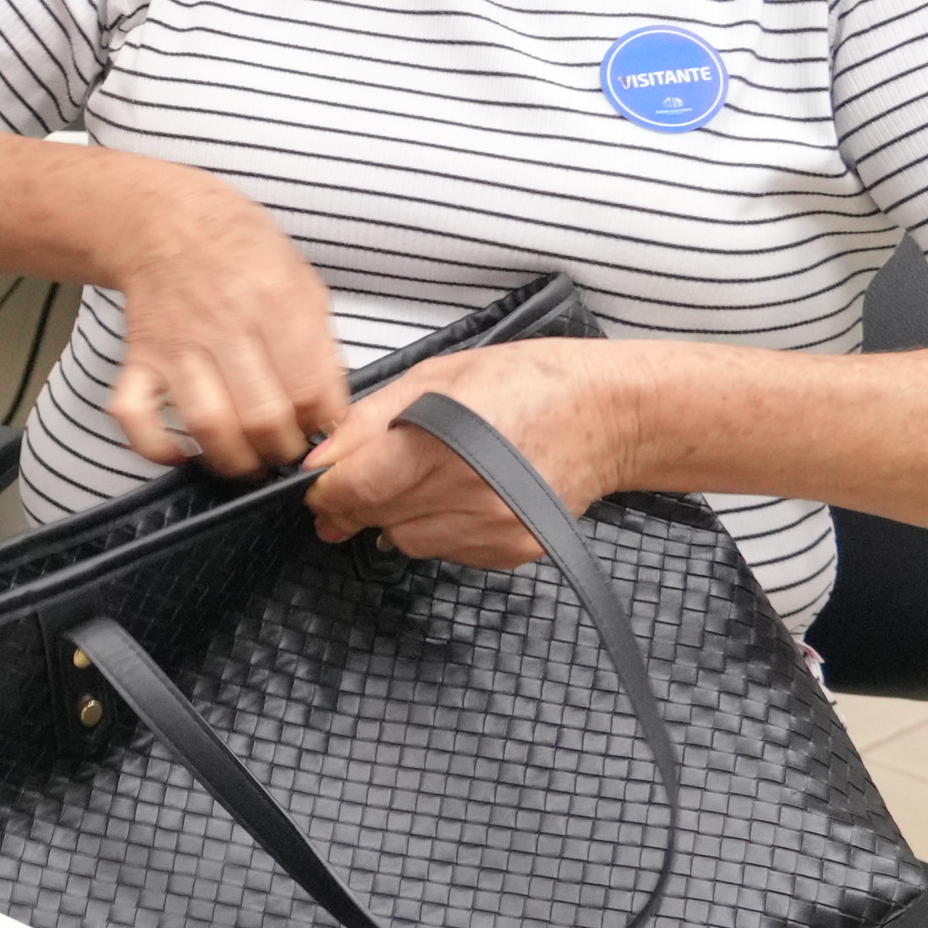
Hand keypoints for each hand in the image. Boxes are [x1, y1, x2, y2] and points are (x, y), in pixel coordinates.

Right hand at [97, 167, 350, 476]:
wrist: (168, 221)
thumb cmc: (242, 252)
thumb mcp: (301, 281)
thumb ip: (319, 344)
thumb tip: (330, 410)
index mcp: (275, 302)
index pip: (309, 389)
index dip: (323, 423)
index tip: (323, 430)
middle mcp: (225, 324)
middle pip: (261, 415)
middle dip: (282, 450)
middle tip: (287, 452)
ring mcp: (177, 345)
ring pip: (206, 423)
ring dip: (233, 459)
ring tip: (249, 463)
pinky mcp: (139, 359)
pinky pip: (134, 415)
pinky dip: (154, 446)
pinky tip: (180, 453)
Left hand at [303, 340, 647, 567]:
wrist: (608, 415)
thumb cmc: (530, 382)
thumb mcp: (436, 377)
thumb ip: (369, 421)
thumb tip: (319, 461)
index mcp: (445, 442)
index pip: (356, 487)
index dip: (326, 489)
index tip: (320, 483)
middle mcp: (470, 493)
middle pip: (375, 517)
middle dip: (356, 501)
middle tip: (364, 478)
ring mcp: (492, 528)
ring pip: (404, 540)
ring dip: (397, 515)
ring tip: (425, 476)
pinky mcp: (509, 550)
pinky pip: (444, 550)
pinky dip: (436, 527)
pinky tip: (458, 494)